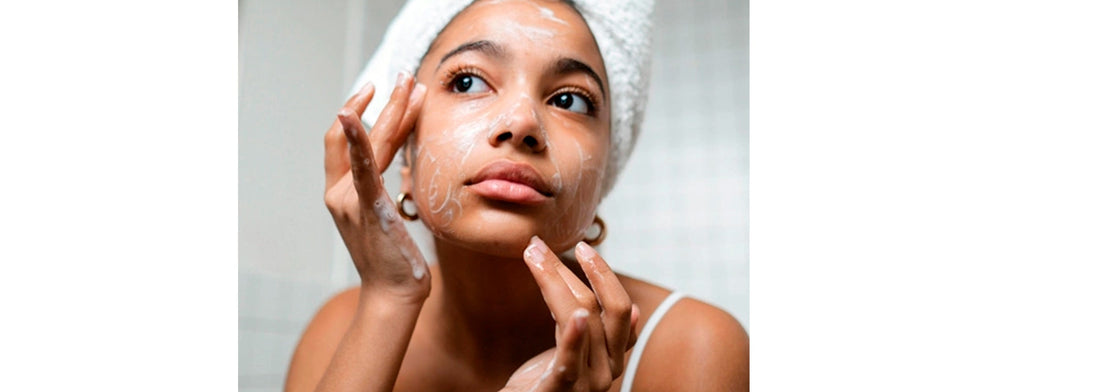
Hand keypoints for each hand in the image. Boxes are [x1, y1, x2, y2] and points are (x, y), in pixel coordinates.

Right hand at [323, 72, 429, 301]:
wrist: (392, 293)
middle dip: (384, 103)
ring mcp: (348, 199)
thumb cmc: (395, 259)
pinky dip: (356, 138)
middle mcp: (339, 193)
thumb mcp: (386, 217)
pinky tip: (354, 114)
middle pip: (358, 135)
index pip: (346, 143)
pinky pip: (361, 167)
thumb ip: (385, 190)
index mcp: (342, 194)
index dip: (361, 113)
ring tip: (409, 85)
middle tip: (405, 77)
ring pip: (369, 144)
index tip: (383, 91)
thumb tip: (403, 165)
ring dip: (390, 110)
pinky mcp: (366, 206)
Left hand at [502, 237, 640, 391]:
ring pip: (582, 319)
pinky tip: (577, 316)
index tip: (581, 247)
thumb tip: (637, 309)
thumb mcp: (576, 354)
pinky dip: (576, 337)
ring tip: (532, 256)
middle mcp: (609, 369)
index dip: (603, 274)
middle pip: (603, 307)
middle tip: (541, 245)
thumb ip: (600, 333)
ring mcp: (589, 383)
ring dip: (554, 281)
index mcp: (614, 357)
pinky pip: (571, 361)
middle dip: (577, 270)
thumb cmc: (547, 386)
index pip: (620, 307)